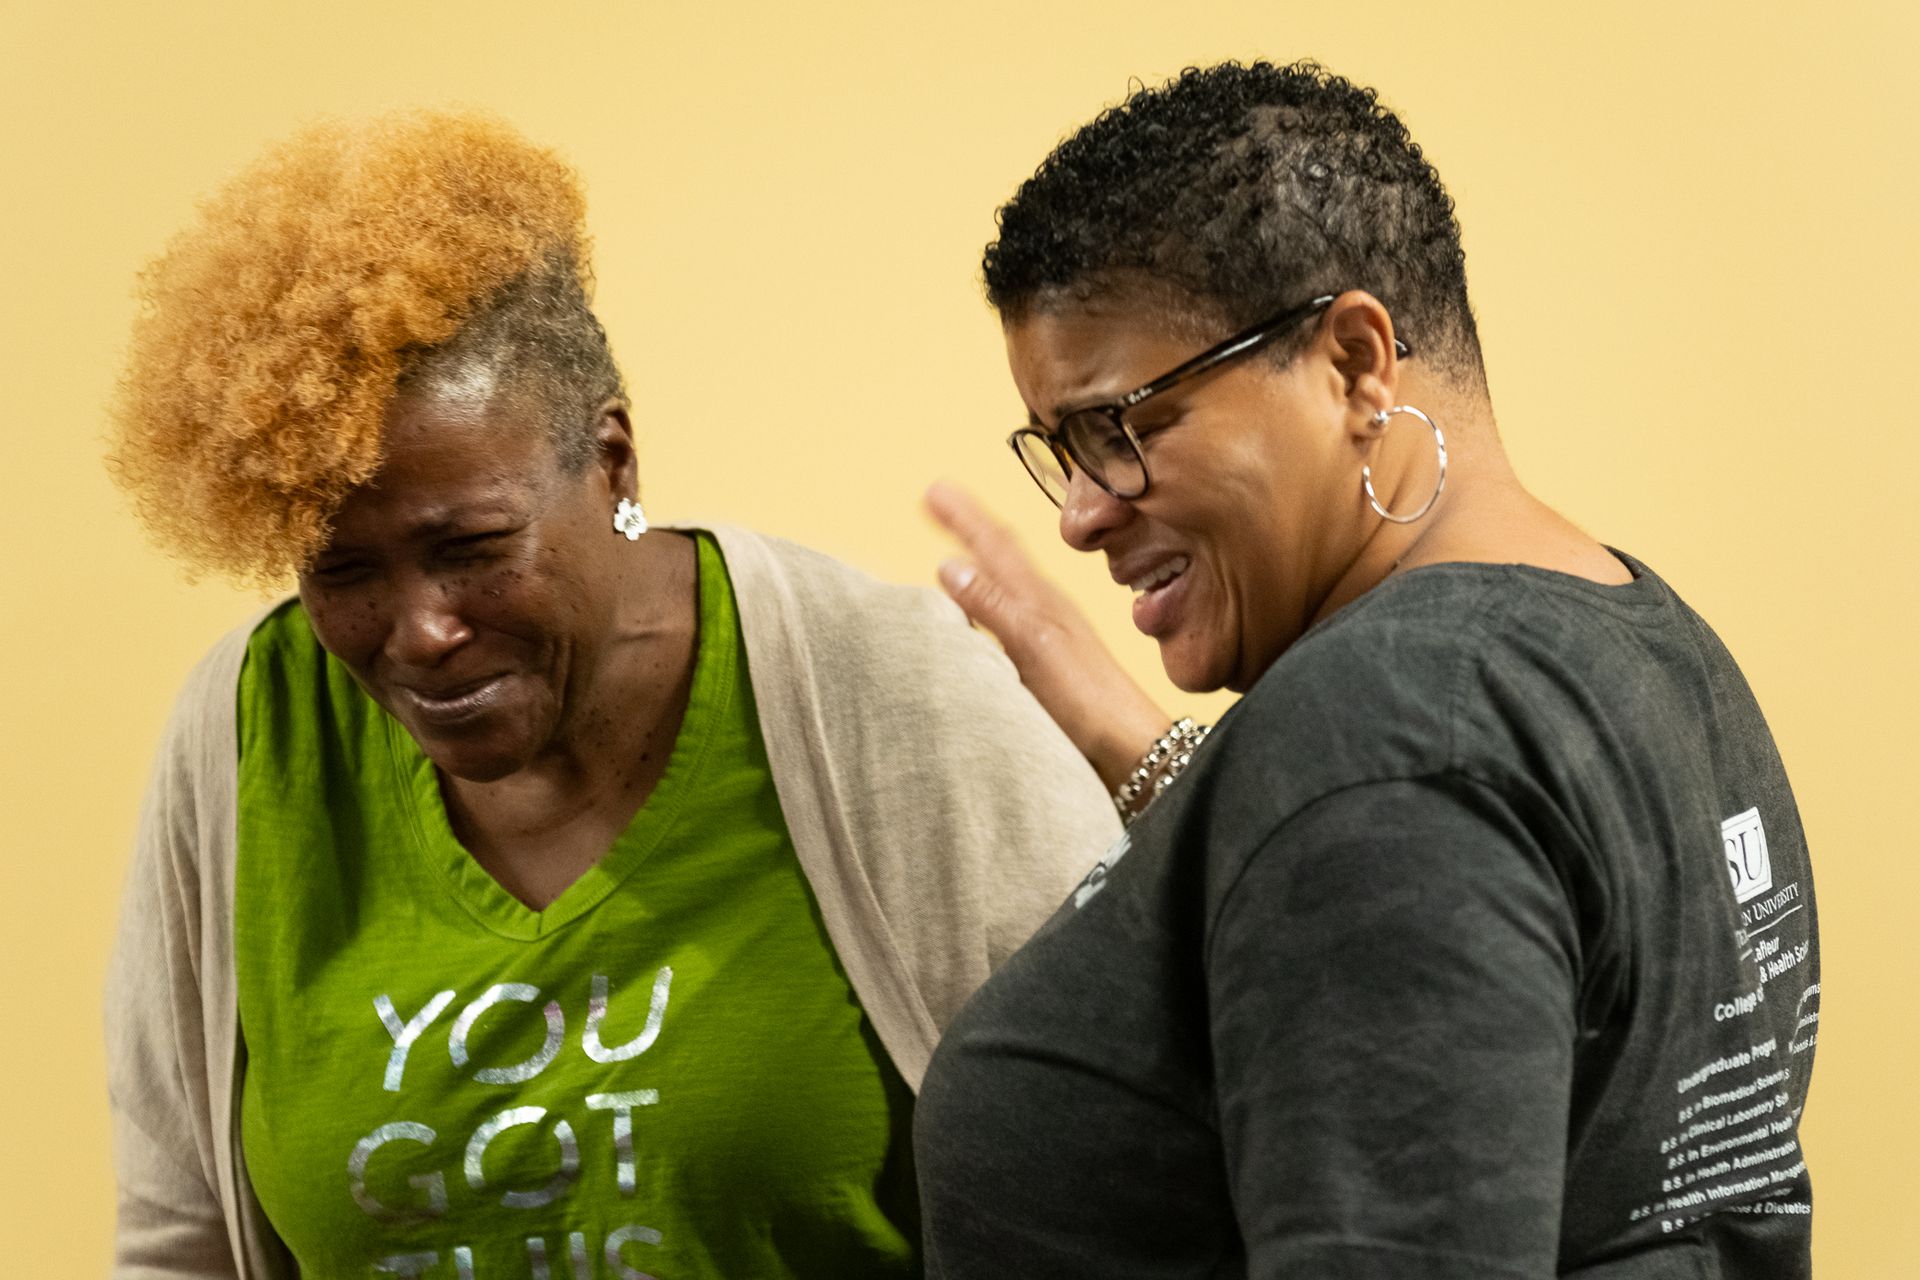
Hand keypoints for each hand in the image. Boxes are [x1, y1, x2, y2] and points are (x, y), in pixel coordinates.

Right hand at [926, 481, 1168, 791]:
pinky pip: (1003, 620)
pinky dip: (982, 606)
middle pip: (999, 555)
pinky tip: (976, 619)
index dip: (963, 517)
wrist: (1128, 749)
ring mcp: (1046, 636)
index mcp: (1039, 599)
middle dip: (966, 526)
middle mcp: (1043, 610)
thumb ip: (993, 606)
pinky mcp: (1046, 665)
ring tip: (950, 547)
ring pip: (1003, 585)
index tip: (934, 490)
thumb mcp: (1034, 646)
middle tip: (935, 498)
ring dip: (975, 562)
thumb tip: (948, 565)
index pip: (995, 544)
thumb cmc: (1088, 701)